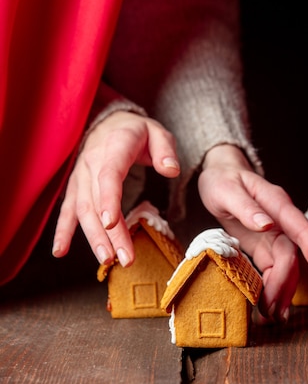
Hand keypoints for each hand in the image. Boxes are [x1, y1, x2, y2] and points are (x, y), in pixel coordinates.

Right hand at [52, 111, 179, 266]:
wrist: (109, 123)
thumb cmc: (137, 132)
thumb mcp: (158, 133)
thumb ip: (166, 151)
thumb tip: (171, 170)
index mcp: (115, 146)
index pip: (109, 175)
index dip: (109, 199)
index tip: (111, 222)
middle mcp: (93, 161)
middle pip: (97, 201)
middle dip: (109, 232)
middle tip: (124, 258)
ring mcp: (81, 175)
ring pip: (83, 209)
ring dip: (93, 237)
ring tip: (107, 260)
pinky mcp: (76, 186)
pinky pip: (68, 209)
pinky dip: (63, 230)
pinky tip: (60, 250)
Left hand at [198, 144, 307, 321]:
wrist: (219, 173)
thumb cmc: (222, 179)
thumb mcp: (226, 190)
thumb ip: (245, 207)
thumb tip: (266, 224)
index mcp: (276, 204)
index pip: (302, 230)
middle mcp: (280, 220)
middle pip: (291, 256)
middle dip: (285, 284)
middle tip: (273, 312)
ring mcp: (274, 233)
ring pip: (285, 265)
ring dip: (280, 290)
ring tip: (271, 315)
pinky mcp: (264, 244)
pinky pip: (273, 268)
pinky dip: (272, 286)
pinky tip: (268, 304)